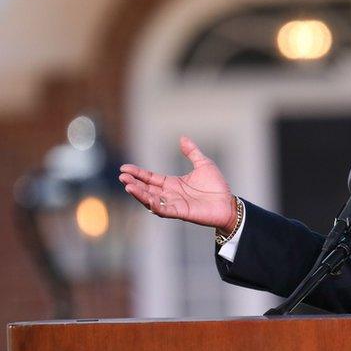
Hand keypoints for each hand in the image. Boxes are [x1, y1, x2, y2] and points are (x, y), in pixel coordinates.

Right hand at [119, 136, 236, 233]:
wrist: (228, 203)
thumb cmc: (216, 186)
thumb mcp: (204, 164)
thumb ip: (192, 152)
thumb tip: (182, 138)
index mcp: (172, 183)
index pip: (150, 178)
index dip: (138, 173)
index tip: (124, 168)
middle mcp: (170, 194)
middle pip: (146, 189)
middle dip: (133, 183)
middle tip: (122, 177)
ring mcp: (174, 204)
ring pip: (151, 200)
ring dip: (139, 194)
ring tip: (128, 186)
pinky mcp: (181, 213)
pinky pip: (164, 210)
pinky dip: (154, 205)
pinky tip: (147, 198)